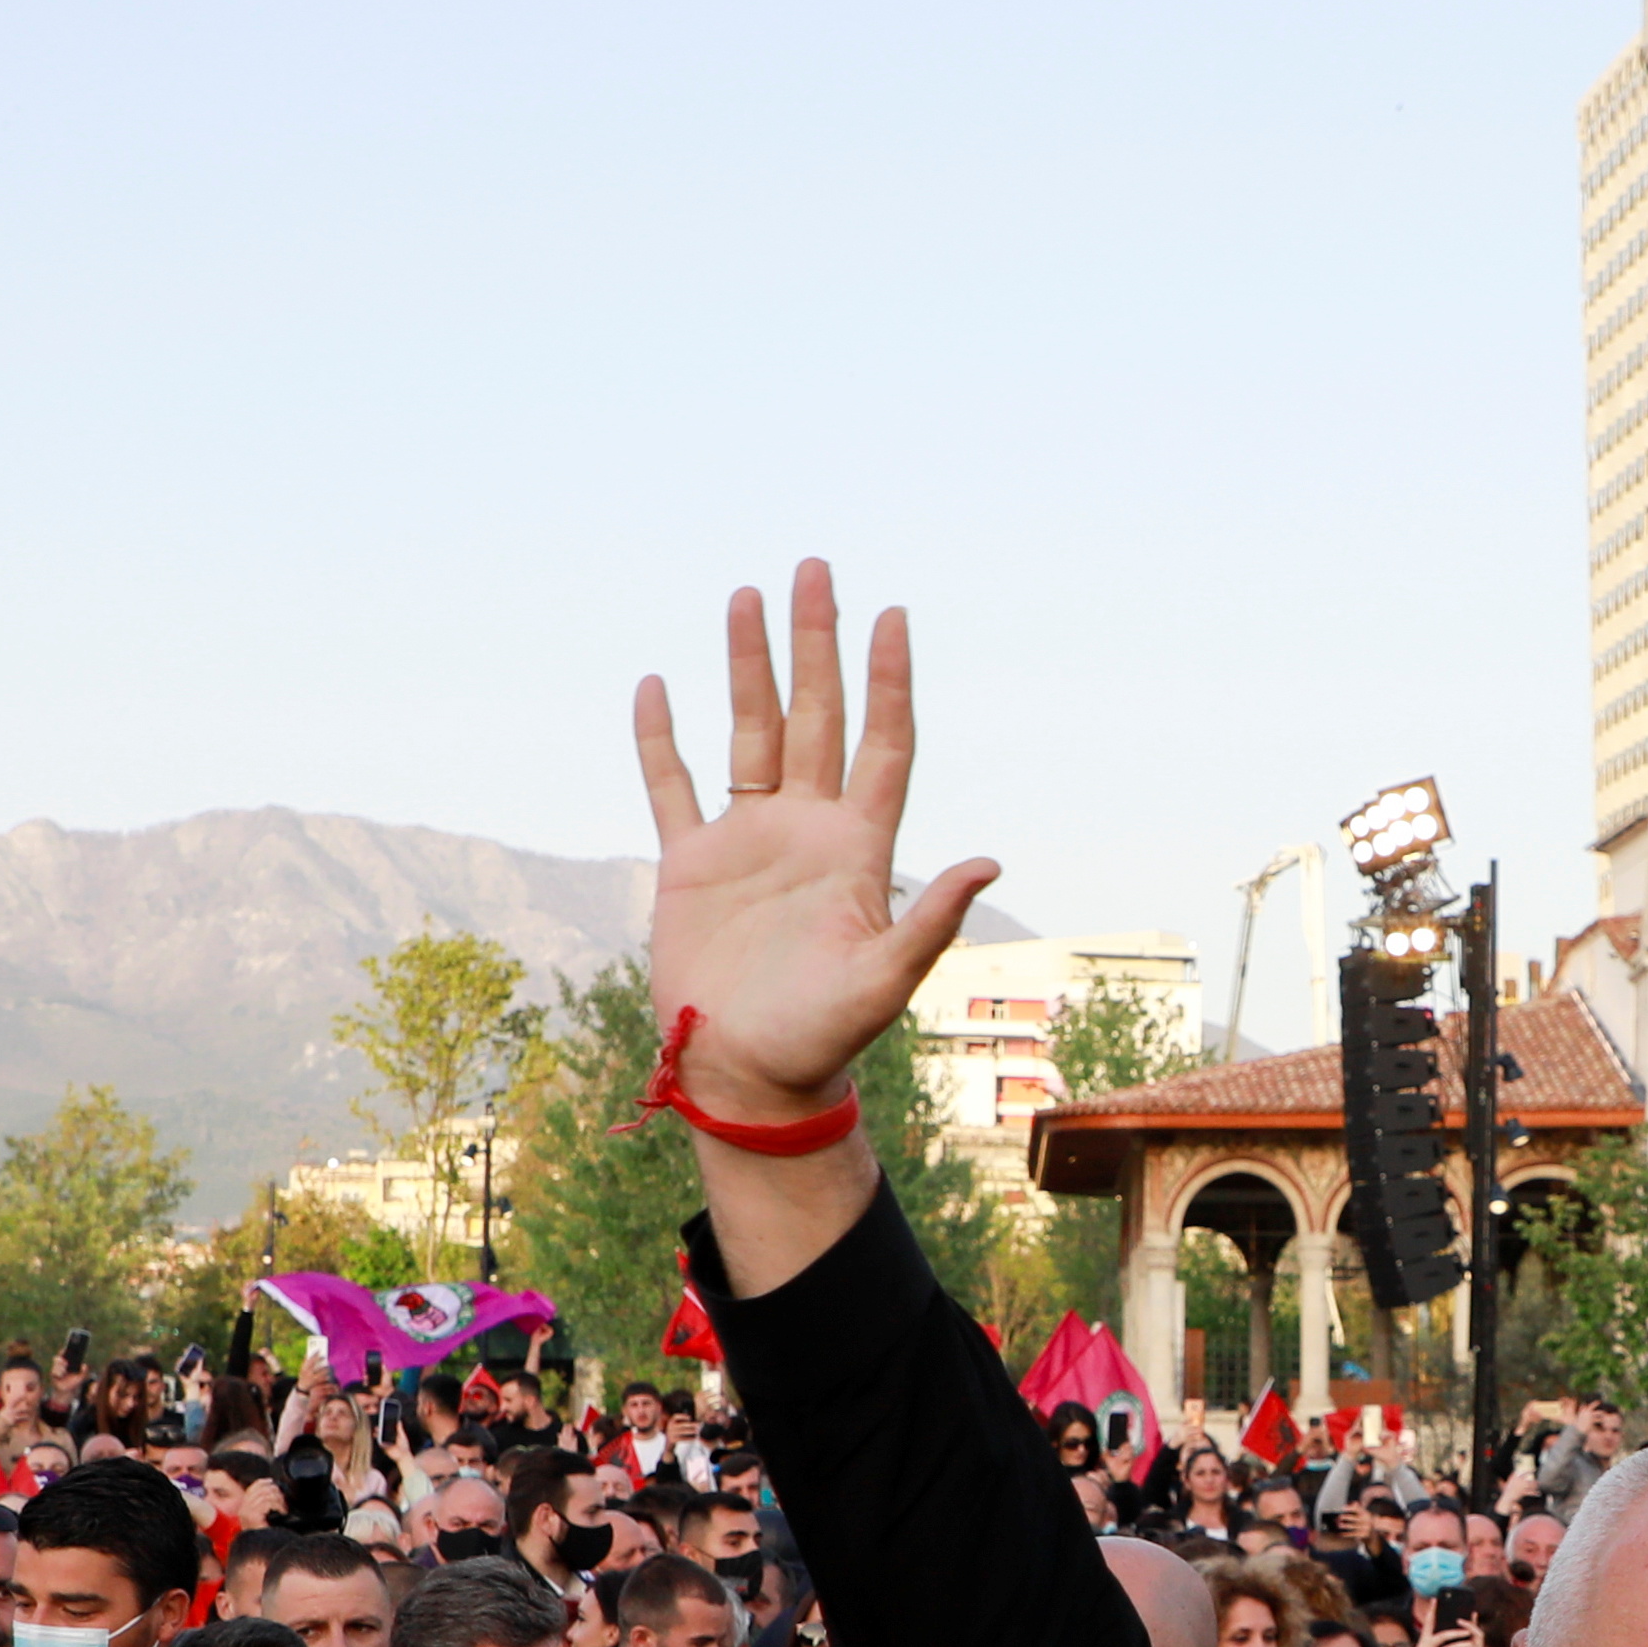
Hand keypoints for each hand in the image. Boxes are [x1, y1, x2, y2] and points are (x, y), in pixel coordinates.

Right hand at [636, 566, 999, 1128]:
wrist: (748, 1078)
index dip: (888, 681)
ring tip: (747, 597)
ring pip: (748, 733)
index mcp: (860, 849)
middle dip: (817, 644)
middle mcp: (808, 831)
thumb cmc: (823, 1038)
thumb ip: (930, 919)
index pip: (882, 744)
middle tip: (817, 568)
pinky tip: (657, 686)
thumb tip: (990, 859)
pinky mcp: (691, 865)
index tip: (893, 616)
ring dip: (748, 667)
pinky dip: (661, 740)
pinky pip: (673, 787)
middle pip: (815, 716)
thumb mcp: (884, 979)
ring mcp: (748, 842)